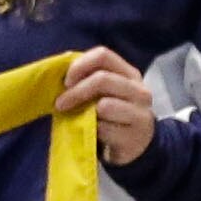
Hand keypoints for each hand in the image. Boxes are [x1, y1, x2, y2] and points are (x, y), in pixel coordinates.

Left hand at [57, 47, 156, 164]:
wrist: (134, 144)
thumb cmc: (112, 115)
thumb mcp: (103, 93)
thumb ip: (87, 79)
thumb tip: (60, 69)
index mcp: (128, 73)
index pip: (103, 55)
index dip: (79, 66)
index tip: (66, 81)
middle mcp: (139, 89)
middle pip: (102, 79)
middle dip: (76, 92)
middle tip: (59, 104)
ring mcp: (141, 112)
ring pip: (105, 105)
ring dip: (85, 114)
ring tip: (81, 120)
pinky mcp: (136, 134)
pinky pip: (105, 129)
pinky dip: (94, 131)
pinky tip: (95, 134)